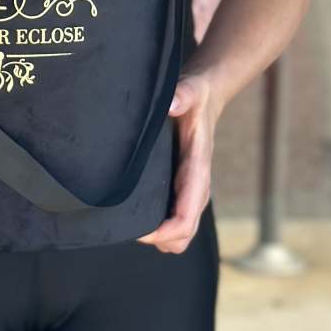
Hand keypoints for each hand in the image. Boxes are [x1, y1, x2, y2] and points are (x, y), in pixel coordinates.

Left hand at [137, 70, 219, 253]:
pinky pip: (173, 219)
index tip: (139, 231)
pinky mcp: (181, 188)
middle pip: (182, 237)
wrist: (204, 99)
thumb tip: (172, 105)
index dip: (164, 232)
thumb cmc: (196, 98)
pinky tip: (135, 208)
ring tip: (128, 219)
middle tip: (126, 225)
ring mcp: (189, 191)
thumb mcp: (191, 92)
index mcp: (198, 171)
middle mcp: (196, 188)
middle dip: (158, 238)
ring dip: (158, 235)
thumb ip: (182, 96)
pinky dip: (158, 225)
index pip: (186, 218)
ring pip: (178, 234)